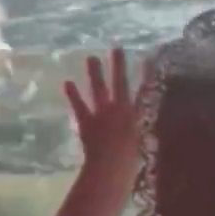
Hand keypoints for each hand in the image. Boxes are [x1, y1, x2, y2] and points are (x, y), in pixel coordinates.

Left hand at [64, 47, 139, 174]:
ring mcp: (101, 113)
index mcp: (136, 116)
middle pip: (119, 83)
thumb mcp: (140, 147)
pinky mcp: (86, 121)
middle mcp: (120, 110)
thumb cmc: (129, 162)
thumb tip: (140, 134)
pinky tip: (67, 82)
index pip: (144, 91)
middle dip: (118, 65)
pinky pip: (79, 105)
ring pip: (98, 89)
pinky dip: (73, 94)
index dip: (146, 75)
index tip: (147, 58)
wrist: (111, 167)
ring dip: (95, 73)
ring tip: (91, 57)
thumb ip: (139, 137)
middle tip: (116, 48)